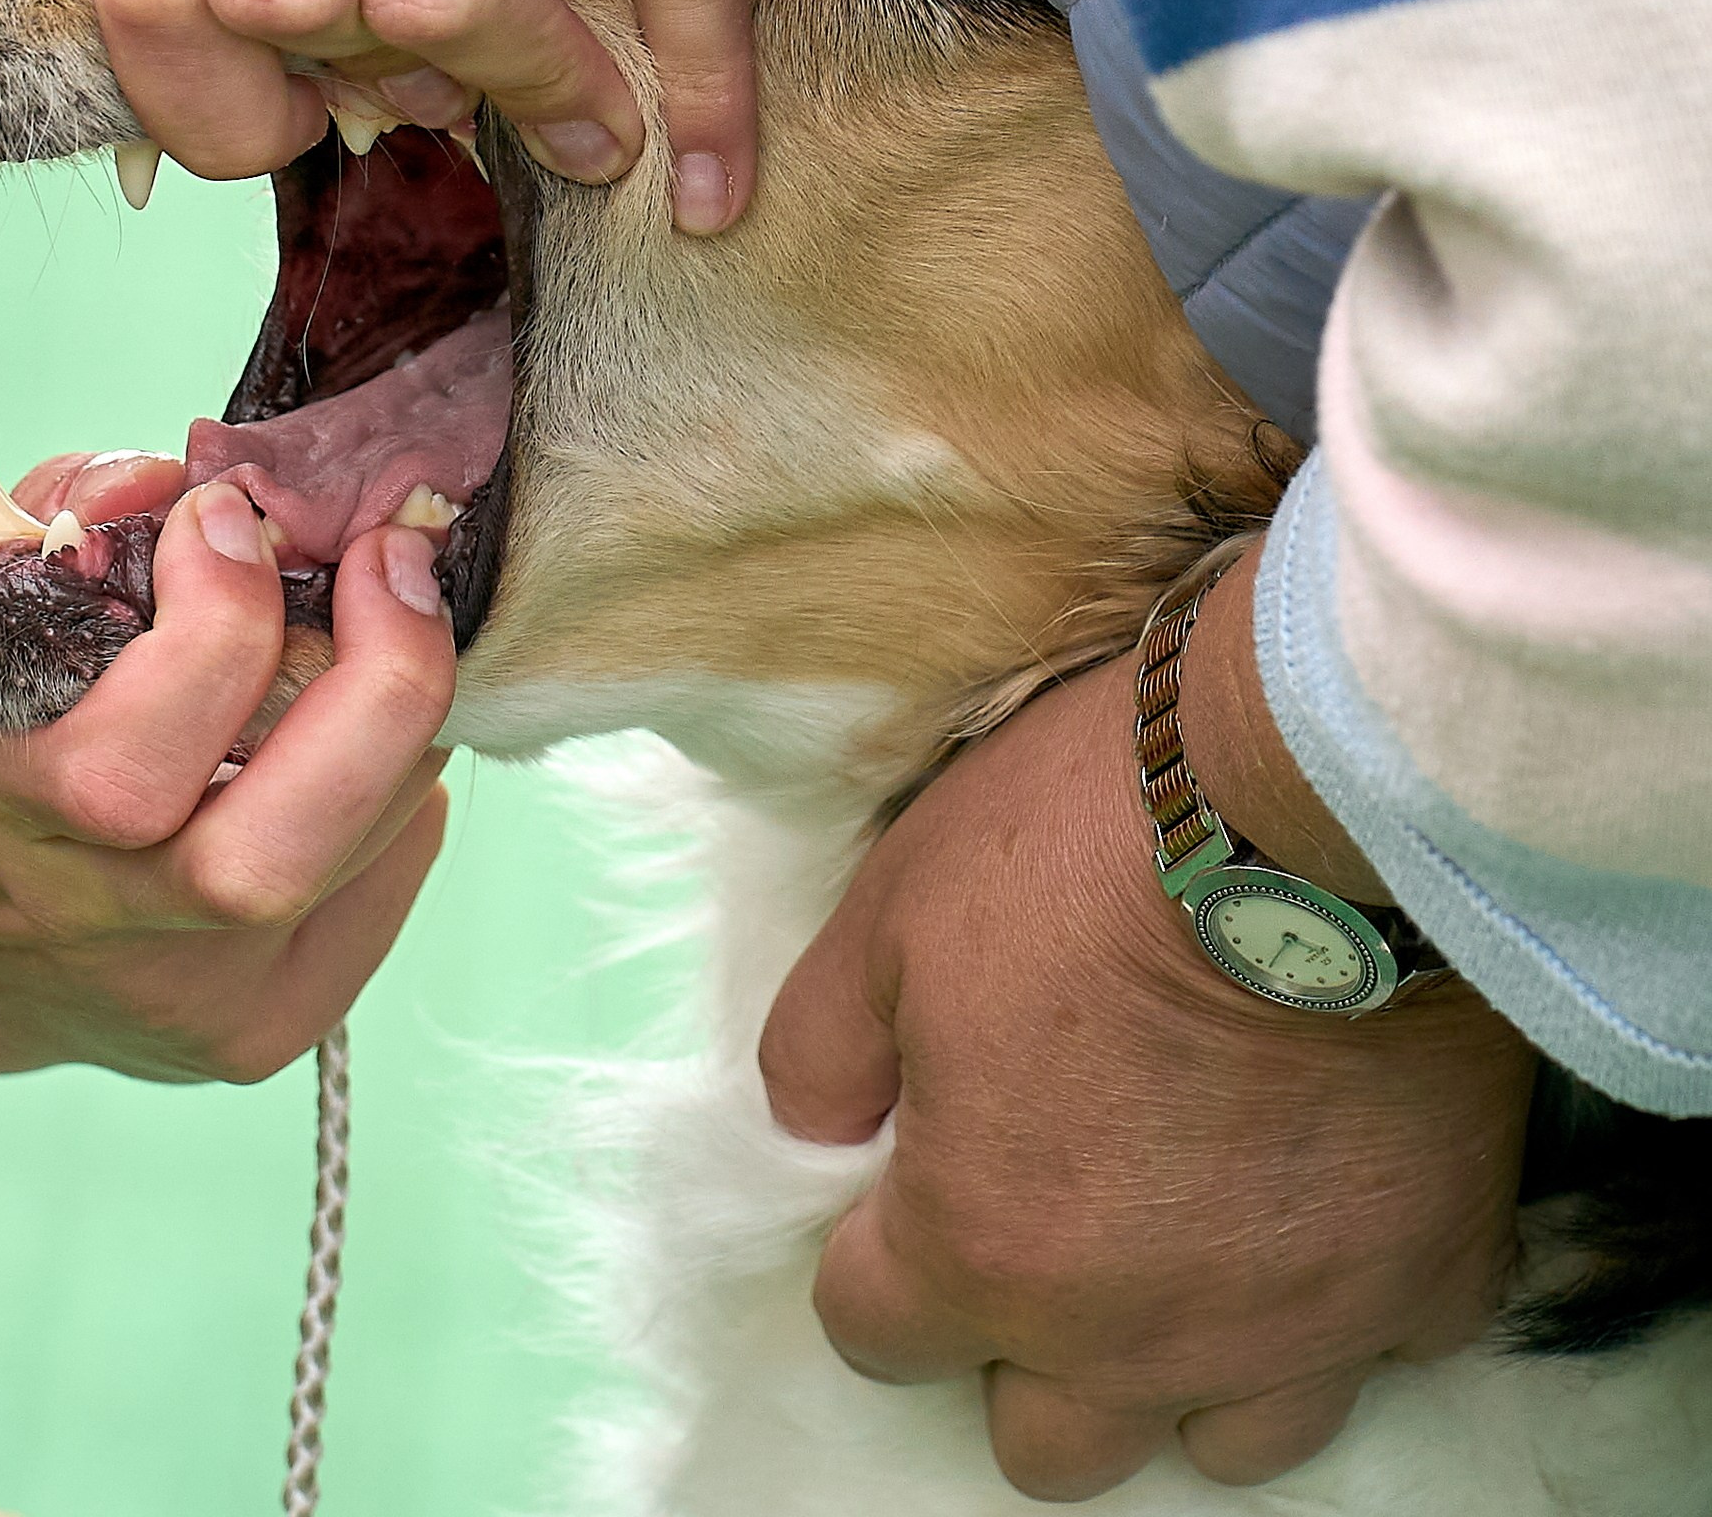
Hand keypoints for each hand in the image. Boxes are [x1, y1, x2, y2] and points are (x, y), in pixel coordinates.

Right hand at [0, 482, 453, 1104]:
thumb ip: (75, 509)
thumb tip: (187, 473)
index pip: (130, 762)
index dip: (220, 616)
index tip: (235, 515)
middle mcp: (88, 933)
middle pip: (272, 856)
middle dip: (377, 684)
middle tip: (394, 559)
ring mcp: (181, 1005)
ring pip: (356, 862)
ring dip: (401, 720)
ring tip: (393, 623)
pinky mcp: (253, 1035)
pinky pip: (379, 896)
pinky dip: (400, 796)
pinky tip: (368, 735)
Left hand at [759, 555, 1534, 1501]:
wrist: (1317, 807)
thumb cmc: (1080, 852)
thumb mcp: (884, 911)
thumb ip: (822, 1050)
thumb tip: (819, 1130)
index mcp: (984, 1252)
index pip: (873, 1335)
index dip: (874, 1251)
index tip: (909, 1173)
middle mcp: (1134, 1338)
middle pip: (1047, 1444)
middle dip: (1021, 1348)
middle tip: (1044, 1210)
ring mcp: (1296, 1329)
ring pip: (1219, 1444)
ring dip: (1183, 1362)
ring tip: (1184, 1234)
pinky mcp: (1433, 1280)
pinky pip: (1376, 1353)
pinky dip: (1340, 1298)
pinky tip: (1320, 1198)